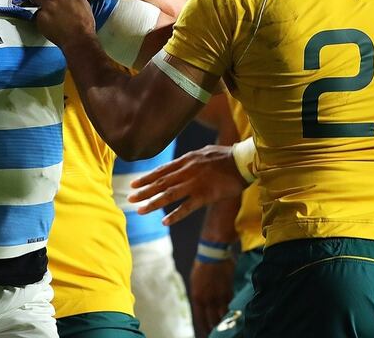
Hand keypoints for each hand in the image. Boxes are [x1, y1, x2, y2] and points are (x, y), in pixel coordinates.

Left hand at [35, 0, 96, 49]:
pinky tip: (48, 23)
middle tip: (53, 5)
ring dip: (42, 4)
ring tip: (48, 13)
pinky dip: (41, 18)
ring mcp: (47, 5)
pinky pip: (38, 14)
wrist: (78, 38)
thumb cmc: (84, 24)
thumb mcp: (84, 3)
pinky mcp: (40, 16)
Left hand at [128, 145, 246, 224]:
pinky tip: (165, 221)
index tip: (133, 184)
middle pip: (161, 183)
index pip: (161, 170)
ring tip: (140, 210)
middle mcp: (187, 171)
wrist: (244, 161)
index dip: (146, 178)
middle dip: (144, 191)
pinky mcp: (205, 195)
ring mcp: (195, 183)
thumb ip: (189, 161)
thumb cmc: (226, 157)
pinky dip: (175, 215)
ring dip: (153, 203)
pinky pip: (187, 207)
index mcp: (186, 160)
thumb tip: (179, 165)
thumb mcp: (203, 153)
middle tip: (130, 199)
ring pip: (169, 195)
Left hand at [191, 258, 234, 334]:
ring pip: (223, 315)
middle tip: (218, 331)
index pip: (200, 318)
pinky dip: (231, 309)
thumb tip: (202, 304)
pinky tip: (233, 313)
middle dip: (215, 327)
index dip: (204, 327)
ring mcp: (218, 296)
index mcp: (196, 297)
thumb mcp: (195, 282)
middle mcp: (207, 299)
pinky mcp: (228, 291)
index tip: (207, 332)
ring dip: (225, 321)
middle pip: (213, 320)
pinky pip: (230, 305)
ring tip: (227, 325)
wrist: (212, 254)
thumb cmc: (201, 266)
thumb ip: (199, 294)